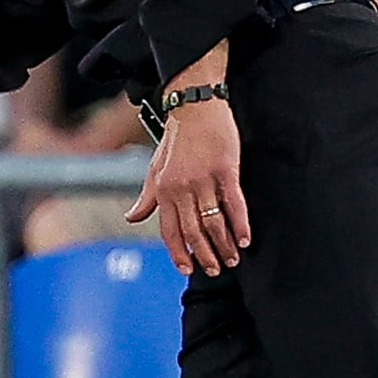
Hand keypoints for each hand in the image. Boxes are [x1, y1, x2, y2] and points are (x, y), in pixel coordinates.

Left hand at [125, 97, 248, 275]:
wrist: (195, 106)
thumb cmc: (176, 138)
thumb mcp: (156, 168)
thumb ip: (147, 197)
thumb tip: (131, 217)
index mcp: (163, 190)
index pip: (169, 231)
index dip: (179, 252)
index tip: (187, 269)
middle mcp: (181, 188)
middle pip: (193, 232)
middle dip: (204, 255)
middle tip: (215, 270)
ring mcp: (203, 180)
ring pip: (213, 222)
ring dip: (224, 245)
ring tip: (232, 259)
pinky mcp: (225, 170)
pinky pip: (233, 204)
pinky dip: (240, 224)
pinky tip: (245, 239)